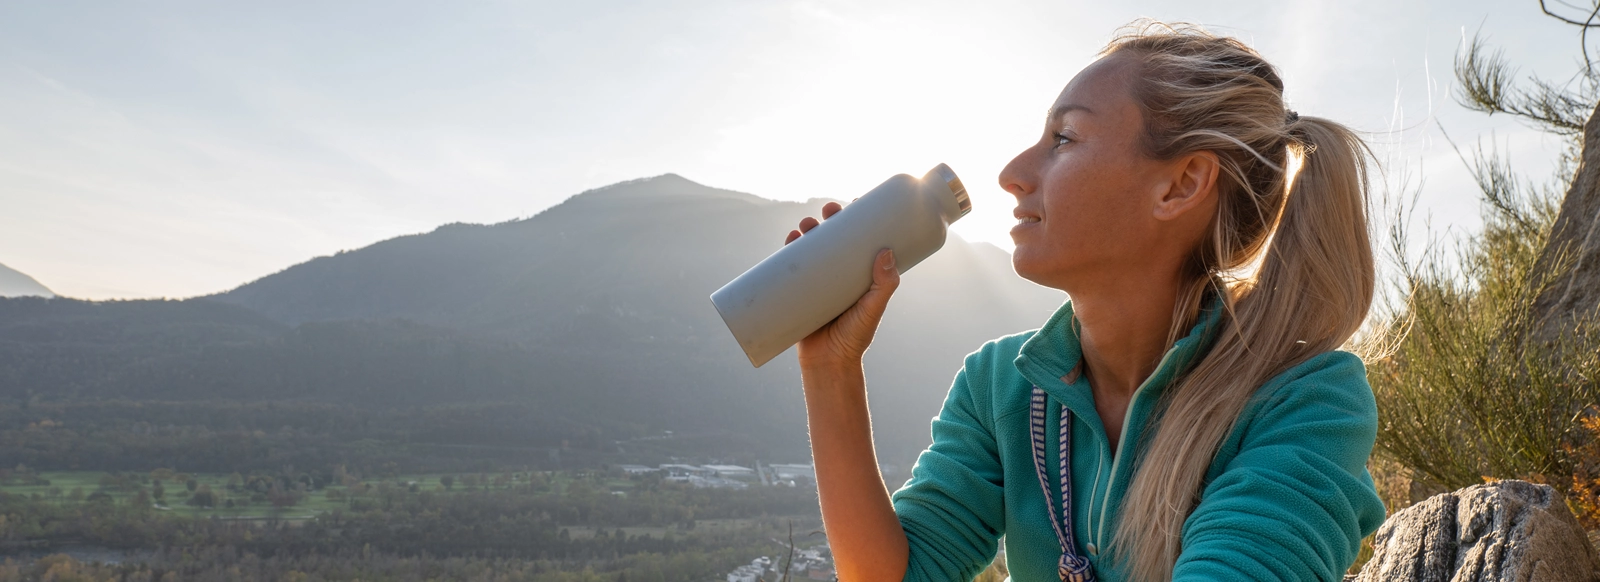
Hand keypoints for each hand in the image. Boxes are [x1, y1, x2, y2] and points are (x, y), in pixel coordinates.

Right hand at [783, 201, 900, 366]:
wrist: (828, 364)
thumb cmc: (855, 337)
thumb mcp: (873, 309)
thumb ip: (883, 285)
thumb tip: (886, 252)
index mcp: (860, 274)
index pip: (861, 240)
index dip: (858, 220)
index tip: (858, 202)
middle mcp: (840, 274)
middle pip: (834, 238)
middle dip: (829, 220)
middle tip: (828, 211)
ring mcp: (819, 282)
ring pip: (812, 248)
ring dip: (807, 230)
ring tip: (805, 225)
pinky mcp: (800, 292)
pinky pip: (792, 267)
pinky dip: (789, 251)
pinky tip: (789, 240)